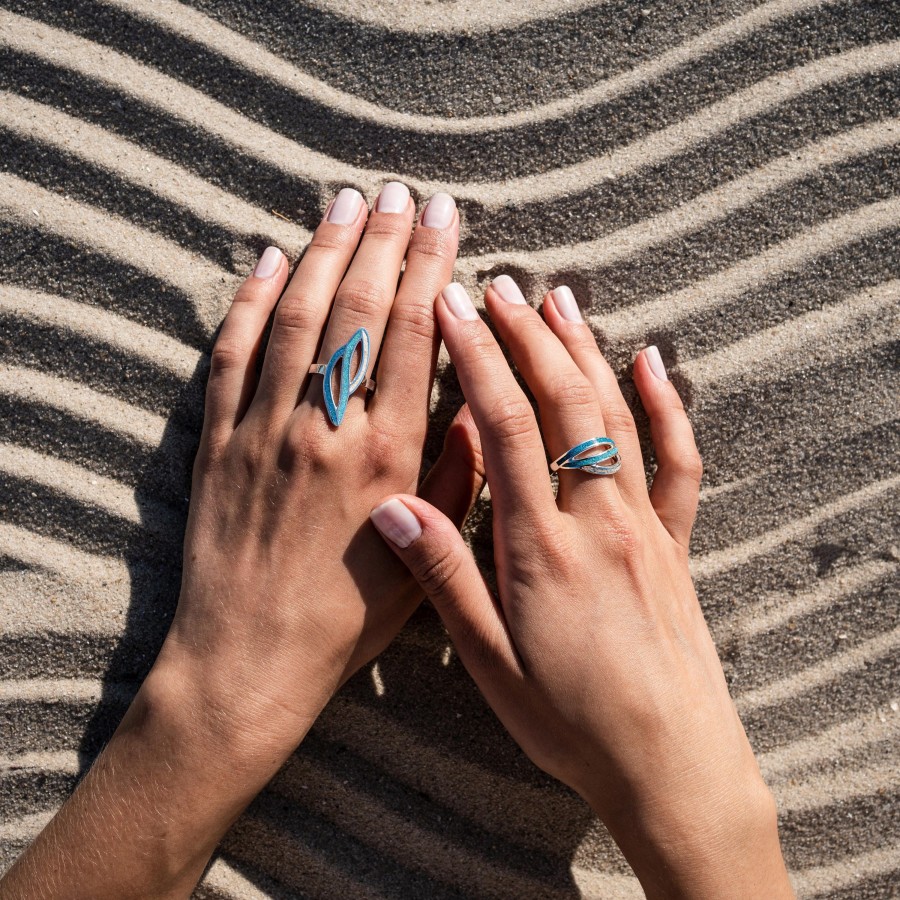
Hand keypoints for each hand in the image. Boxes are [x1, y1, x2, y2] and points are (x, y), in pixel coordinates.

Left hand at [1, 185, 482, 898]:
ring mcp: (265, 430)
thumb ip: (457, 474)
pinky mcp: (218, 443)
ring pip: (297, 318)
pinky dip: (249, 303)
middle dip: (386, 242)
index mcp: (387, 456)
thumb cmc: (347, 617)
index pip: (418, 338)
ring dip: (325, 253)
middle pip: (360, 311)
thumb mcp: (427, 553)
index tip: (447, 223)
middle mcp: (327, 430)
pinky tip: (271, 262)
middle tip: (403, 194)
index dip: (433, 270)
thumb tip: (477, 400)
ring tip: (347, 203)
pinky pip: (232, 356)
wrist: (250, 660)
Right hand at [370, 277, 792, 898]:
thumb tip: (390, 509)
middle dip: (526, 337)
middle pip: (563, 403)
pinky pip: (680, 460)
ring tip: (556, 299)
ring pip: (617, 416)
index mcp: (542, 546)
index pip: (505, 427)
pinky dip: (668, 404)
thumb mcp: (490, 662)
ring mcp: (644, 526)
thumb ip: (444, 580)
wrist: (668, 762)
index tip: (450, 309)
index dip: (475, 359)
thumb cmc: (571, 721)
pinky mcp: (674, 542)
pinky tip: (652, 360)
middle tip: (495, 285)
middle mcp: (598, 520)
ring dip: (584, 352)